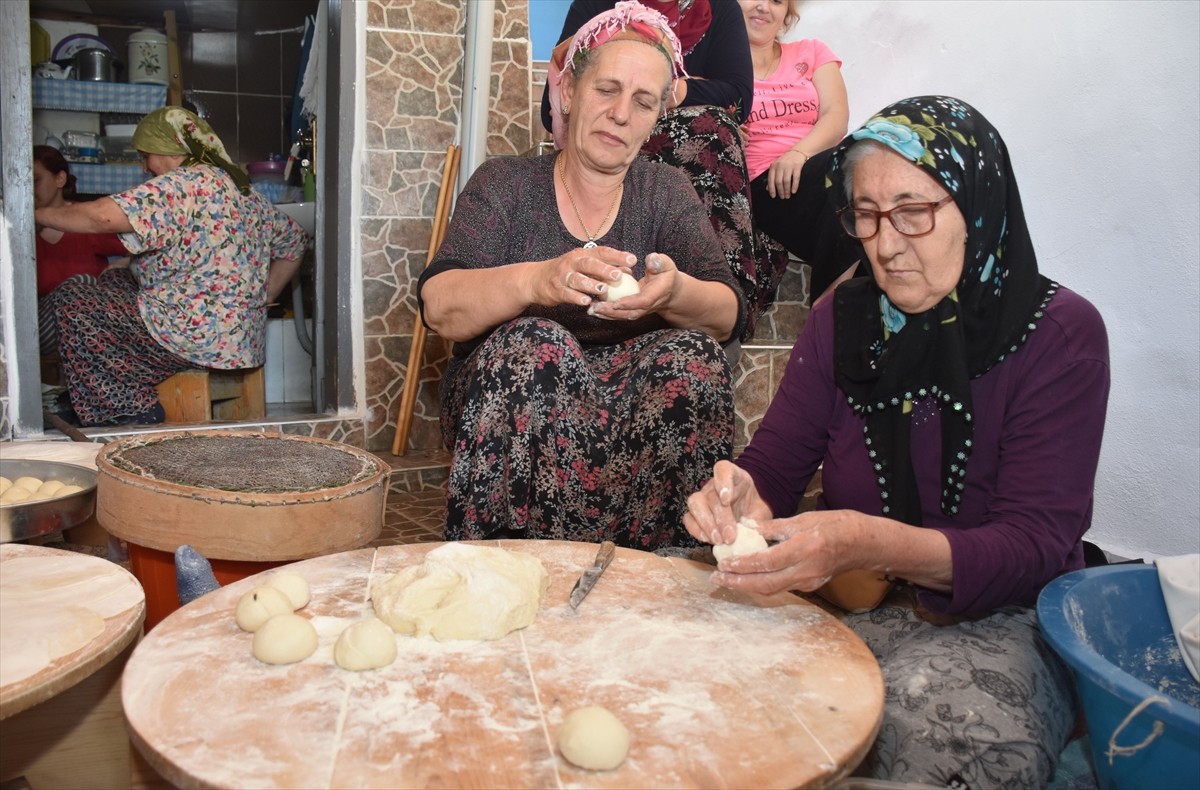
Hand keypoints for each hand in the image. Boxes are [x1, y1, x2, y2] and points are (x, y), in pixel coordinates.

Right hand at [530, 246, 635, 307]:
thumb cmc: (567, 272)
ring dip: (591, 284)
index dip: (617, 255)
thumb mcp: (583, 265)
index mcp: (582, 254)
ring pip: (577, 279)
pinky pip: (567, 294)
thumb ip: (604, 267)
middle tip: (618, 275)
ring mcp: (563, 276)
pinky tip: (586, 302)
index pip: (601, 252)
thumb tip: (628, 270)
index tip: (633, 259)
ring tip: (603, 290)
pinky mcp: (556, 290)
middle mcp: (572, 262)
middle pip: (589, 264)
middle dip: (604, 269)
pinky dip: (577, 298)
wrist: (535, 279)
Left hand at [586, 252, 676, 321]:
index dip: (629, 303)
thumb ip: (659, 262)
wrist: (670, 290)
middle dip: (612, 312)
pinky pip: (619, 314)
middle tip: (595, 308)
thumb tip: (651, 258)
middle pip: (629, 313)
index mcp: (656, 295)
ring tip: (591, 310)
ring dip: (606, 315)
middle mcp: (647, 307)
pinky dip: (606, 313)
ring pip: (622, 316)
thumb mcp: (665, 265)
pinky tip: (593, 308)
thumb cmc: (666, 274)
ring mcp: (639, 311)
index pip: (642, 301)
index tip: (615, 302)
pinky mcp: (632, 311)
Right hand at [683, 460, 771, 545]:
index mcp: (734, 476)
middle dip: (720, 517)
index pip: (723, 469)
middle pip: (711, 494)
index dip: (722, 482)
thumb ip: (759, 520)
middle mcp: (714, 485)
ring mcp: (703, 498)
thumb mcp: (762, 512)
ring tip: (719, 540)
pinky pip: (688, 519)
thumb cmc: (755, 510)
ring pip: (695, 503)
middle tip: (730, 536)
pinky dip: (696, 530)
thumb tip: (753, 532)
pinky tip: (709, 540)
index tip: (727, 500)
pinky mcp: (695, 513)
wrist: (750, 516)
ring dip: (706, 524)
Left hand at [709, 510, 861, 596]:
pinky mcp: (811, 586)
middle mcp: (806, 570)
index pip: (767, 562)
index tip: (723, 563)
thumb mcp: (804, 518)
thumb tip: (747, 525)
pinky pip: (782, 587)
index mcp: (804, 549)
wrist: (864, 544)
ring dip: (748, 586)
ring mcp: (809, 581)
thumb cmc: (837, 525)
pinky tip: (749, 577)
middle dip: (739, 583)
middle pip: (766, 584)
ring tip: (727, 579)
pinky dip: (762, 584)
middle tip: (717, 578)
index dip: (743, 565)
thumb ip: (774, 525)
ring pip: (773, 589)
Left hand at [765, 150, 808, 199]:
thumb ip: (772, 177)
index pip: (771, 180)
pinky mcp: (797, 166)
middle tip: (783, 197)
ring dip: (787, 190)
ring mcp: (789, 165)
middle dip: (780, 191)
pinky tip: (794, 191)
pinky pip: (795, 178)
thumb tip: (767, 189)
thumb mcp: (777, 167)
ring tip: (788, 196)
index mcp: (773, 166)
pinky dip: (794, 186)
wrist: (797, 152)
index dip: (772, 189)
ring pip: (786, 181)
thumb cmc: (785, 162)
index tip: (773, 196)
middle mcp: (780, 165)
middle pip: (778, 182)